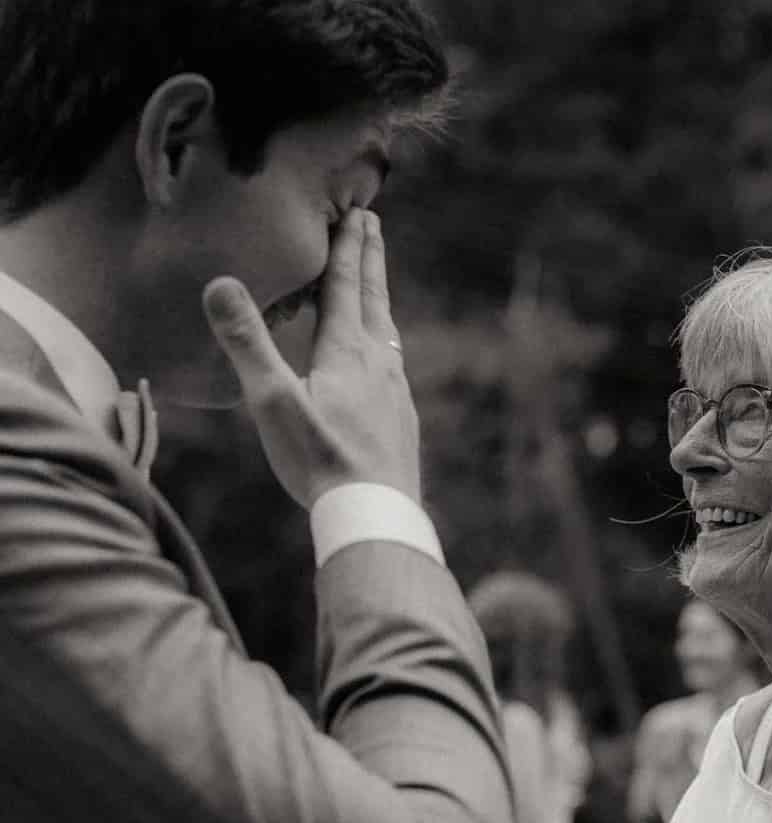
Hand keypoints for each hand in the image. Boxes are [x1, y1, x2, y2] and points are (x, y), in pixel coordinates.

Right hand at [202, 209, 419, 508]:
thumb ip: (247, 342)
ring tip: (377, 288)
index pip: (345, 286)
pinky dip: (386, 348)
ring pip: (388, 335)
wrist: (375, 513)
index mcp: (347, 351)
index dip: (347, 246)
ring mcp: (395, 394)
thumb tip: (219, 283)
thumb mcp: (273, 400)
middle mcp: (378, 365)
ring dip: (380, 302)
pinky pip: (393, 370)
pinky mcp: (402, 422)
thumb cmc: (320, 460)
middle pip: (374, 300)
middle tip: (373, 224)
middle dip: (370, 259)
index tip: (355, 211)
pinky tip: (384, 366)